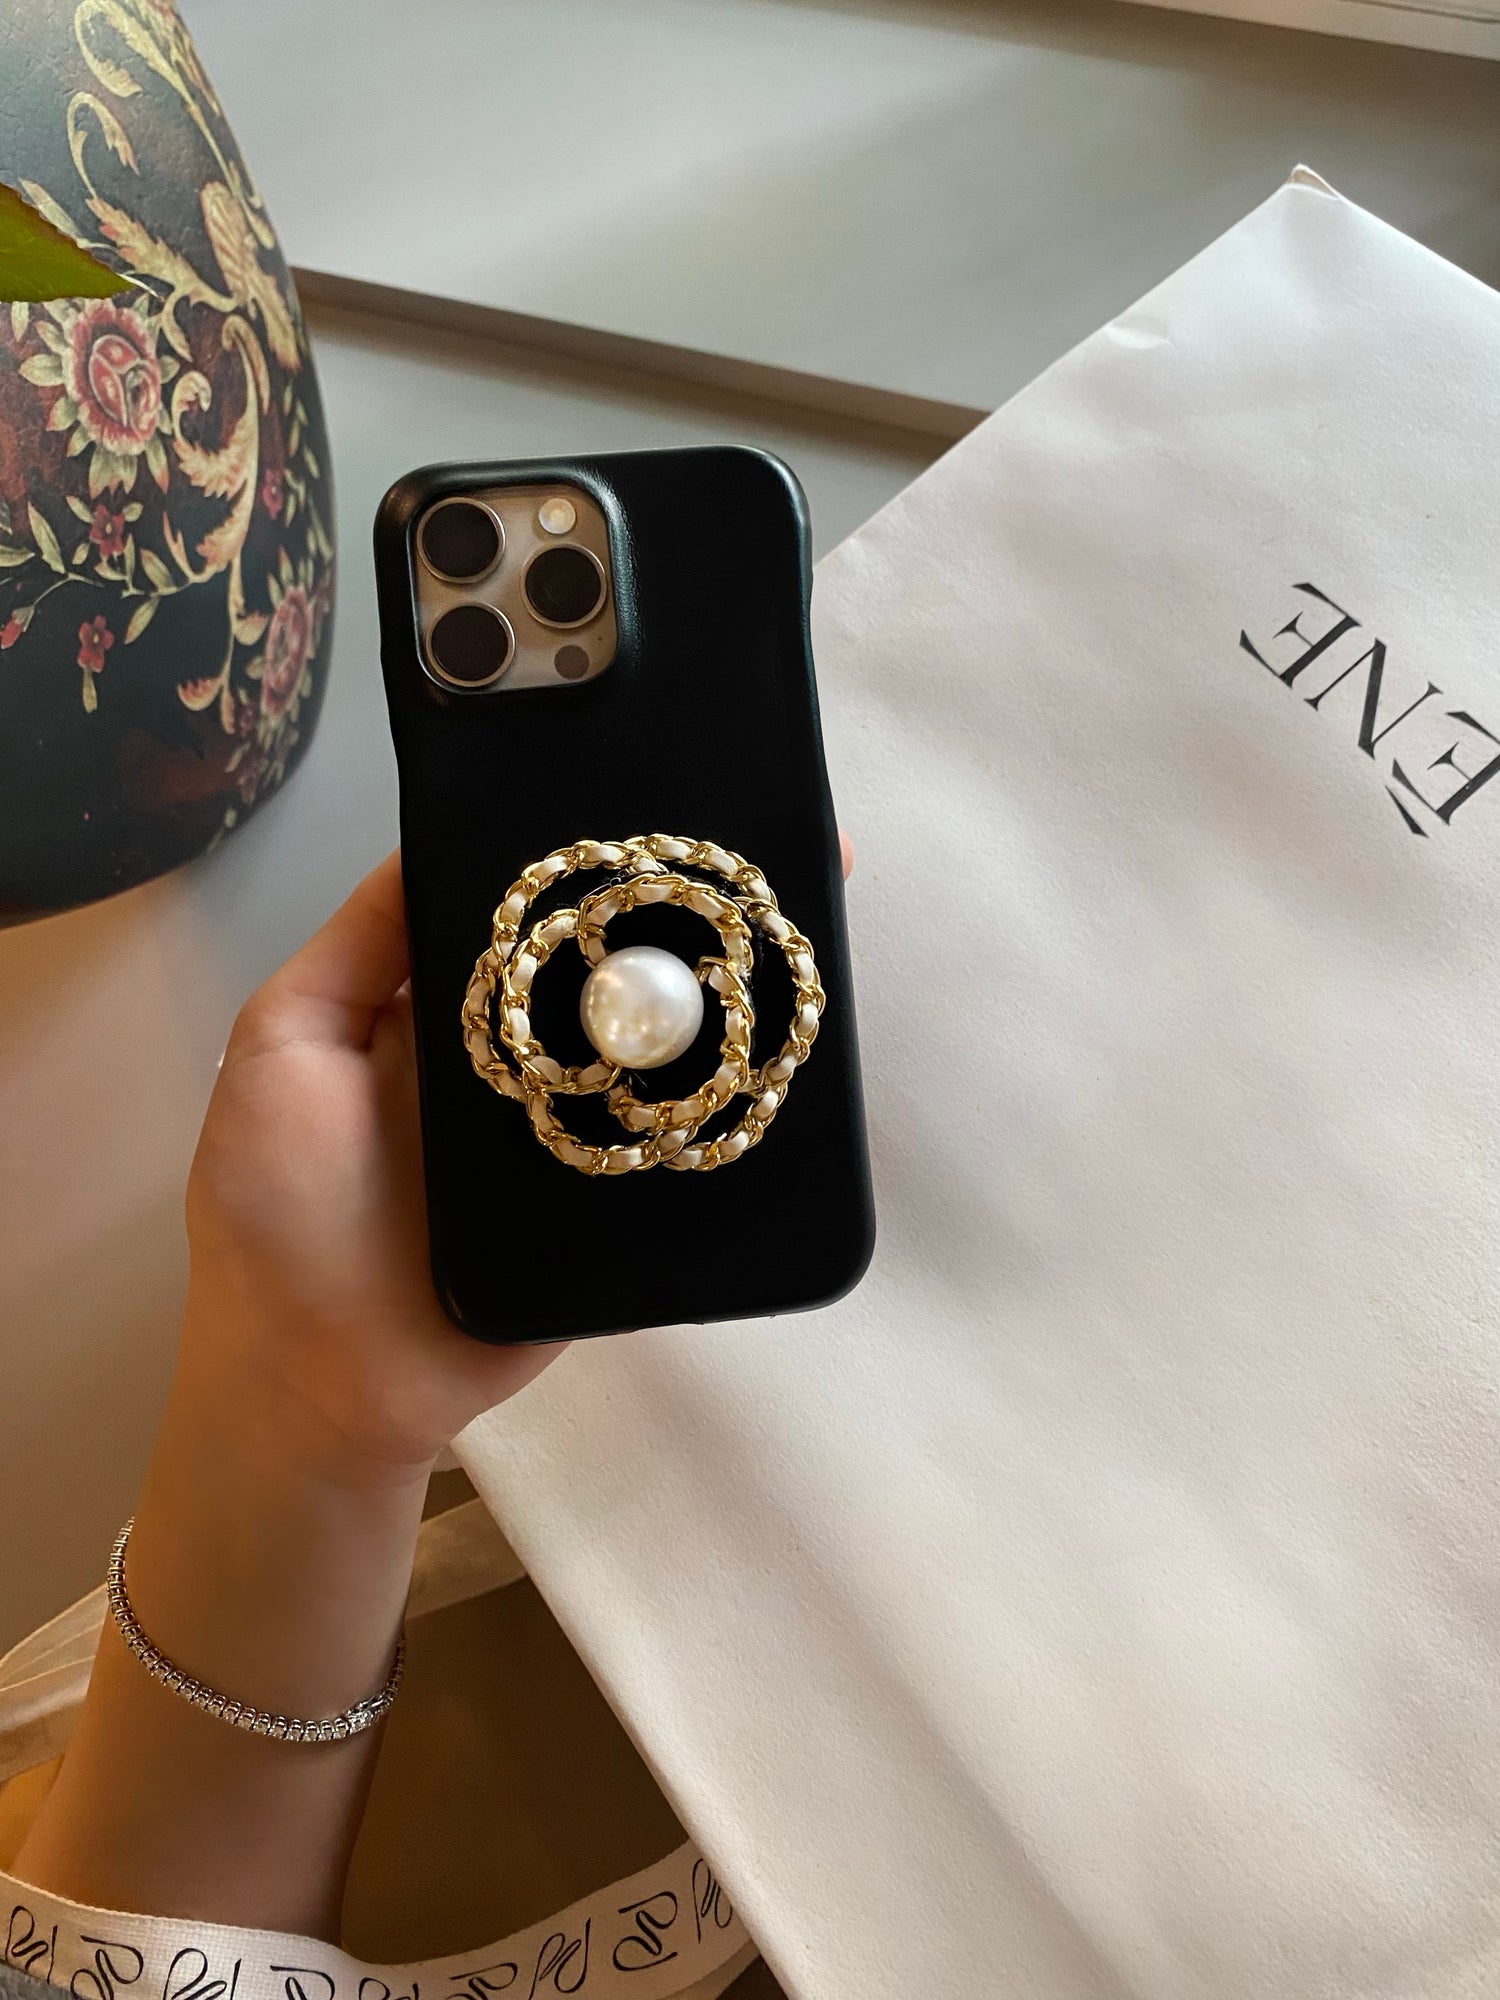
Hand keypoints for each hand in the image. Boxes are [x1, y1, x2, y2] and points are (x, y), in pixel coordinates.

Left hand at [181, 832, 853, 1489]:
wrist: (326, 1391)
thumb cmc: (281, 1212)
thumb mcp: (279, 1048)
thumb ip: (352, 952)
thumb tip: (432, 843)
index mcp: (444, 1013)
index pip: (529, 915)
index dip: (587, 858)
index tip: (664, 793)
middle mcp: (521, 1061)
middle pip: (612, 972)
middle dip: (685, 915)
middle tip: (780, 845)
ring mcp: (579, 1135)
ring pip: (666, 1053)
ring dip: (730, 1002)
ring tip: (806, 932)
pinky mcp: (619, 1209)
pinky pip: (684, 1145)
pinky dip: (735, 1106)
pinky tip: (797, 1049)